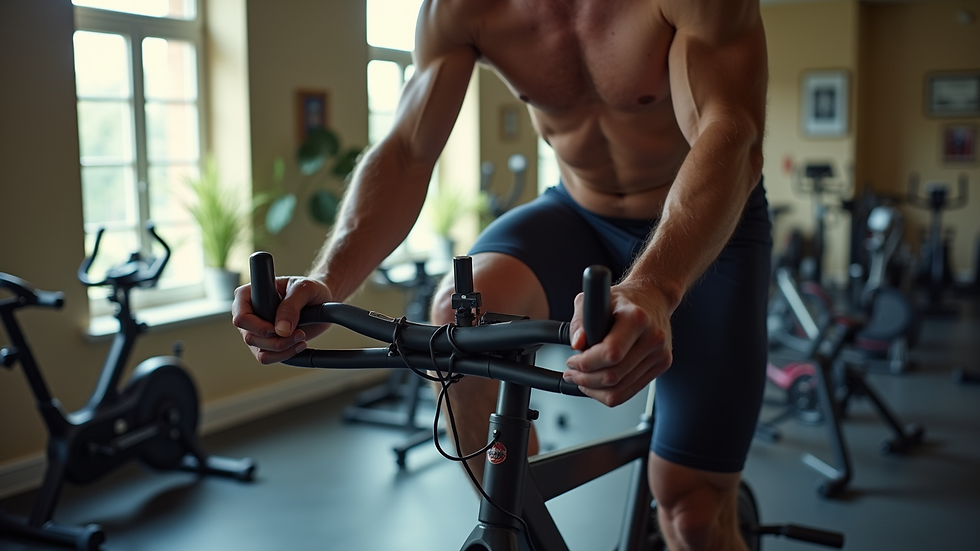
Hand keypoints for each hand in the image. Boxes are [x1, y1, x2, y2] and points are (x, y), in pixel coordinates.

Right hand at [232, 276, 332, 363]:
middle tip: (299, 332)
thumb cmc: (308, 289)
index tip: (279, 328)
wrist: (320, 300)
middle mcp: (248, 314)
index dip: (259, 327)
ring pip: (260, 352)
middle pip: (250, 338)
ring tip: (301, 336)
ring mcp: (256, 331)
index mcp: (248, 295)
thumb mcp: (303, 289)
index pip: (241, 316)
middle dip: (276, 340)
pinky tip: (300, 344)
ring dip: (283, 349)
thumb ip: (291, 306)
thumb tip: (281, 330)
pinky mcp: (267, 344)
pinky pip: (269, 358)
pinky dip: (286, 355)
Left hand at [563, 281, 673, 406]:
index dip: (586, 362)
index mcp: (636, 318)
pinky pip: (630, 391)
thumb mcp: (595, 299)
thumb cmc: (623, 299)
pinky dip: (609, 393)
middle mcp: (653, 337)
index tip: (572, 361)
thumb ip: (580, 321)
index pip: (610, 353)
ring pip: (620, 390)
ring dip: (594, 389)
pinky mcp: (662, 365)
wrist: (653, 297)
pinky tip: (597, 383)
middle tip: (571, 373)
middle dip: (585, 379)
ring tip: (580, 379)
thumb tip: (577, 343)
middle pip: (614, 376)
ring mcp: (660, 354)